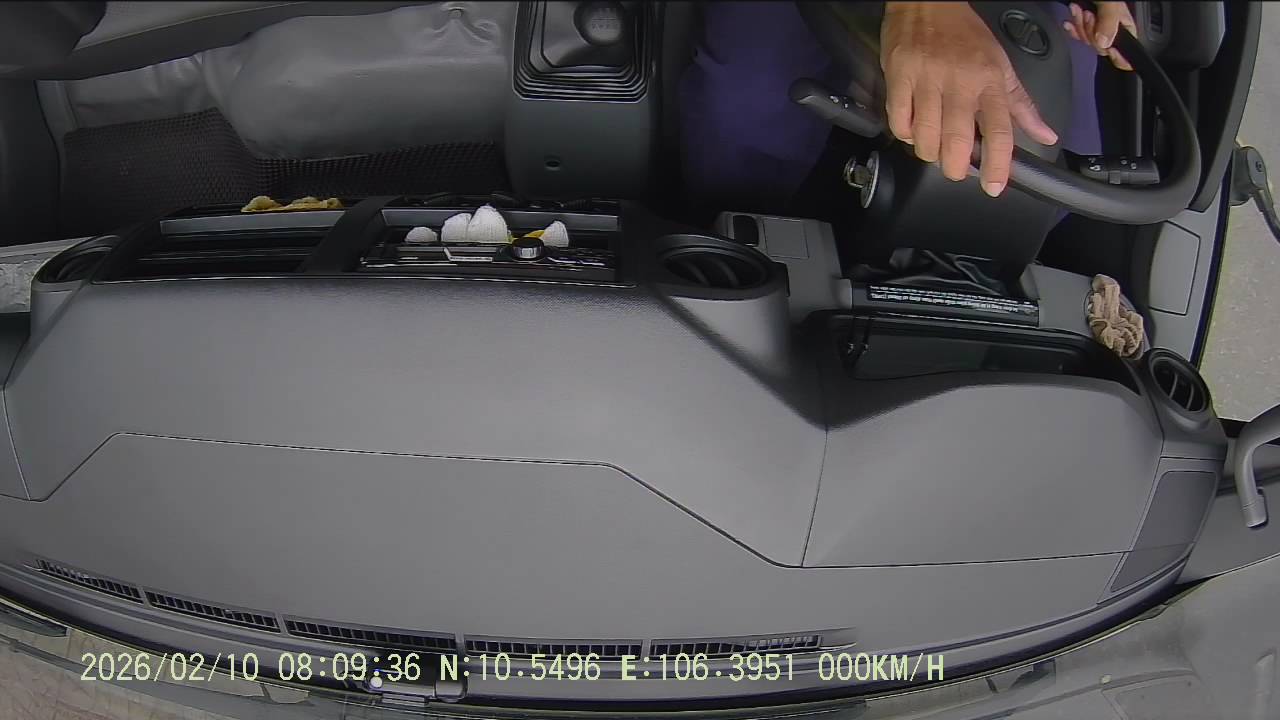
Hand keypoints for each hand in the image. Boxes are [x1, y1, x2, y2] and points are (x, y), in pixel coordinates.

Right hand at [880, 1, 1058, 196]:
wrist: (929, 1)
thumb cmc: (965, 34)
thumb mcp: (1001, 66)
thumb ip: (1022, 105)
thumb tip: (1045, 135)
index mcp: (989, 80)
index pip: (999, 131)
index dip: (998, 165)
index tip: (995, 187)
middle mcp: (960, 81)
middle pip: (957, 141)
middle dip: (956, 168)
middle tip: (957, 170)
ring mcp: (927, 79)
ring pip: (925, 136)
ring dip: (928, 153)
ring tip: (933, 149)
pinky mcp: (899, 76)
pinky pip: (898, 121)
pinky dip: (905, 134)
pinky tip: (912, 131)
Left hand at [1063, 2, 1138, 70]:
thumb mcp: (1109, 1)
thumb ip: (1109, 19)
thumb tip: (1105, 44)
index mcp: (1124, 21)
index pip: (1127, 48)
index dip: (1118, 54)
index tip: (1108, 50)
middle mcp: (1112, 25)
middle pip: (1102, 46)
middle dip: (1091, 33)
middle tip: (1088, 16)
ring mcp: (1096, 25)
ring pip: (1087, 41)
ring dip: (1079, 26)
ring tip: (1078, 10)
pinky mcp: (1082, 23)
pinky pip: (1077, 35)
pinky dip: (1072, 28)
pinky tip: (1069, 21)